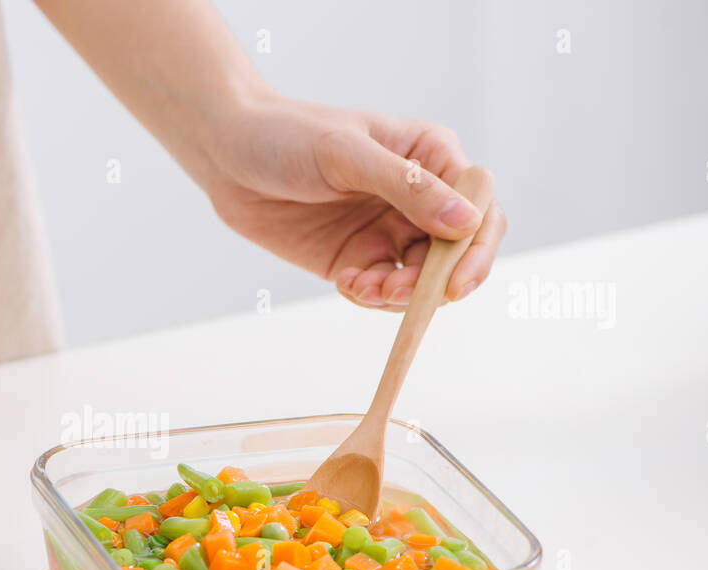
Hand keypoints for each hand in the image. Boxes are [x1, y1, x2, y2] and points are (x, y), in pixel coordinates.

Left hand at [205, 94, 506, 310]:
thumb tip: (465, 222)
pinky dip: (371, 296)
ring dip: (399, 295)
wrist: (227, 154)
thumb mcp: (346, 154)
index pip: (480, 209)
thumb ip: (406, 187)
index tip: (454, 283)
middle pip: (455, 255)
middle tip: (395, 293)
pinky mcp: (355, 259)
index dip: (476, 250)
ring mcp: (387, 231)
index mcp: (432, 158)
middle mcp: (418, 198)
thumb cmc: (288, 136)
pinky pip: (381, 291)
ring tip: (362, 288)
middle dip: (432, 282)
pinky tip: (347, 282)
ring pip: (419, 280)